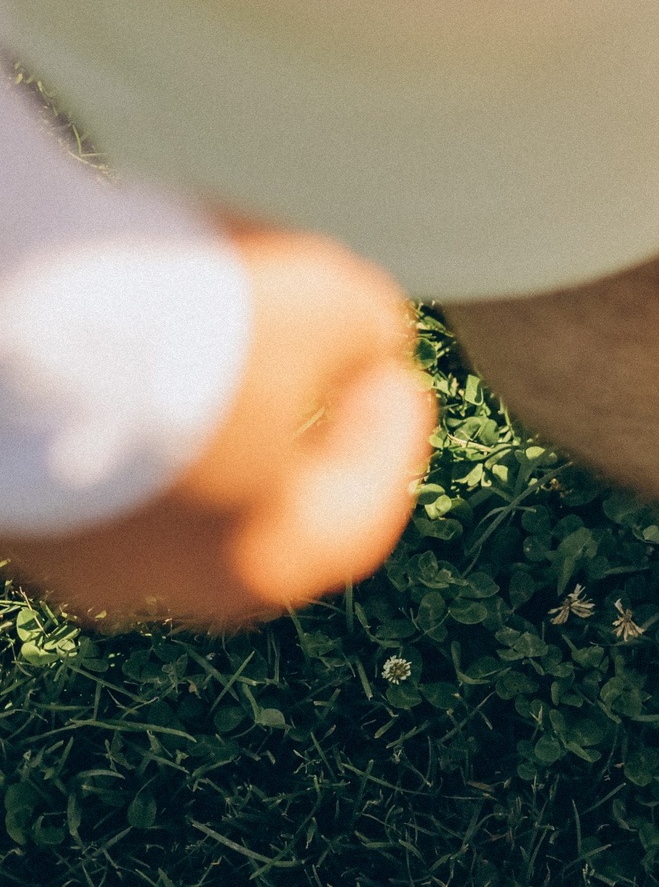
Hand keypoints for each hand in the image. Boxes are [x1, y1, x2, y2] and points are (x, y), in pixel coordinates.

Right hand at [0, 219, 434, 627]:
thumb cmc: (184, 331)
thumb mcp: (326, 304)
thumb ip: (364, 331)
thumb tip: (363, 337)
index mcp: (259, 565)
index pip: (358, 515)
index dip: (389, 436)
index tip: (392, 372)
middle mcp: (156, 583)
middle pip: (251, 497)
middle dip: (283, 410)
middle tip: (303, 341)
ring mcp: (64, 545)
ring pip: (158, 467)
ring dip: (191, 390)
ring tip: (202, 306)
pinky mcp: (2, 492)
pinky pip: (79, 440)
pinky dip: (114, 384)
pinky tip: (119, 314)